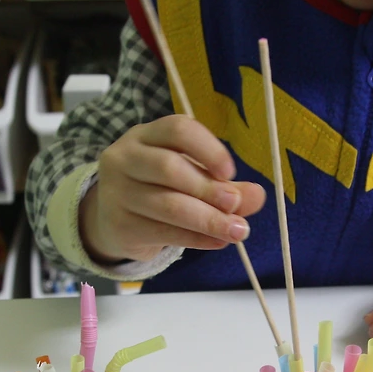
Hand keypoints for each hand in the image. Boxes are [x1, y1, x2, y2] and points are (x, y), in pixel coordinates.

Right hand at [80, 114, 265, 263]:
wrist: (115, 218)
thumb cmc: (159, 188)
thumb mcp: (191, 178)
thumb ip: (224, 184)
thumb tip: (257, 196)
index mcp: (146, 135)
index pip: (177, 130)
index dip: (207, 149)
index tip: (230, 171)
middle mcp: (125, 157)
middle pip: (169, 168)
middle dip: (208, 188)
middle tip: (235, 205)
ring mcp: (117, 191)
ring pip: (167, 204)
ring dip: (207, 219)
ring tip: (236, 231)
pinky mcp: (119, 224)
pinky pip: (163, 231)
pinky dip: (196, 239)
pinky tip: (217, 241)